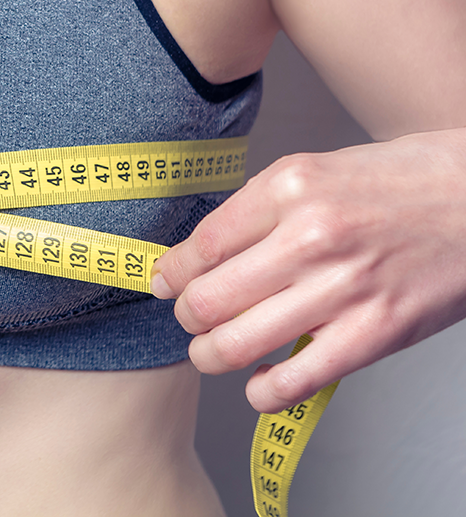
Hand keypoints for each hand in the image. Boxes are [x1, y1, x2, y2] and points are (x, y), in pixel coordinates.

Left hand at [150, 129, 465, 412]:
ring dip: (210, 356)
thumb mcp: (315, 170)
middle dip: (185, 316)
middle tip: (189, 317)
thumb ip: (257, 208)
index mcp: (290, 187)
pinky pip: (295, 381)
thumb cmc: (398, 183)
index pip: (201, 246)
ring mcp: (343, 288)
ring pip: (237, 344)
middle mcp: (310, 236)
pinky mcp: (375, 333)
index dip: (171, 273)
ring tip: (211, 352)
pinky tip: (259, 383)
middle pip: (208, 299)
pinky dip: (263, 392)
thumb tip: (200, 253)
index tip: (164, 282)